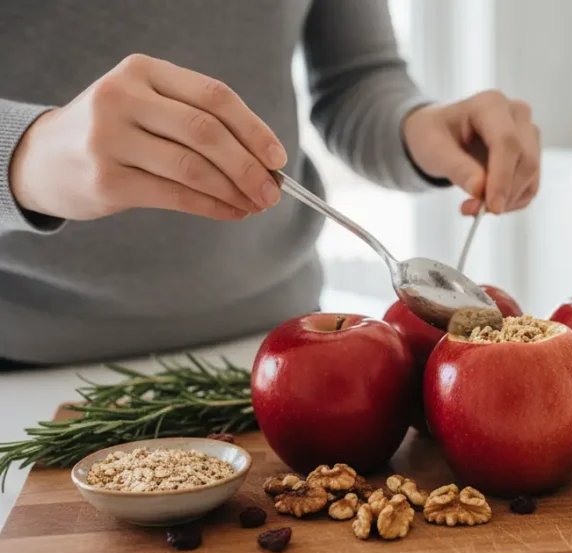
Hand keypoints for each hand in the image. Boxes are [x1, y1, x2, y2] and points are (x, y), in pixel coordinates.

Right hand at [9, 54, 286, 221]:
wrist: (45, 158)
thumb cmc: (116, 132)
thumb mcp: (149, 107)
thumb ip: (199, 122)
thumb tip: (266, 161)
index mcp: (143, 72)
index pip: (214, 96)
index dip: (254, 129)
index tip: (279, 158)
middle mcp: (122, 98)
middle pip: (207, 133)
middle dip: (249, 166)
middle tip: (273, 191)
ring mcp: (110, 139)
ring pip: (193, 168)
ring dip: (234, 191)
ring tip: (256, 204)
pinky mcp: (107, 180)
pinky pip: (176, 196)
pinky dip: (212, 207)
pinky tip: (231, 212)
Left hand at [402, 91, 540, 215]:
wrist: (441, 134)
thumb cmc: (434, 135)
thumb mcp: (434, 149)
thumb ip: (457, 168)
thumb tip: (480, 191)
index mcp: (490, 104)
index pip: (507, 142)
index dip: (502, 177)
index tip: (492, 208)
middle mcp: (516, 114)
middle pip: (525, 160)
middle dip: (504, 193)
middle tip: (473, 211)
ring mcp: (528, 134)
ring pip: (531, 175)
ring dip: (507, 200)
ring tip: (473, 206)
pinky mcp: (531, 154)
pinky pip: (531, 186)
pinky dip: (512, 201)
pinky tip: (488, 202)